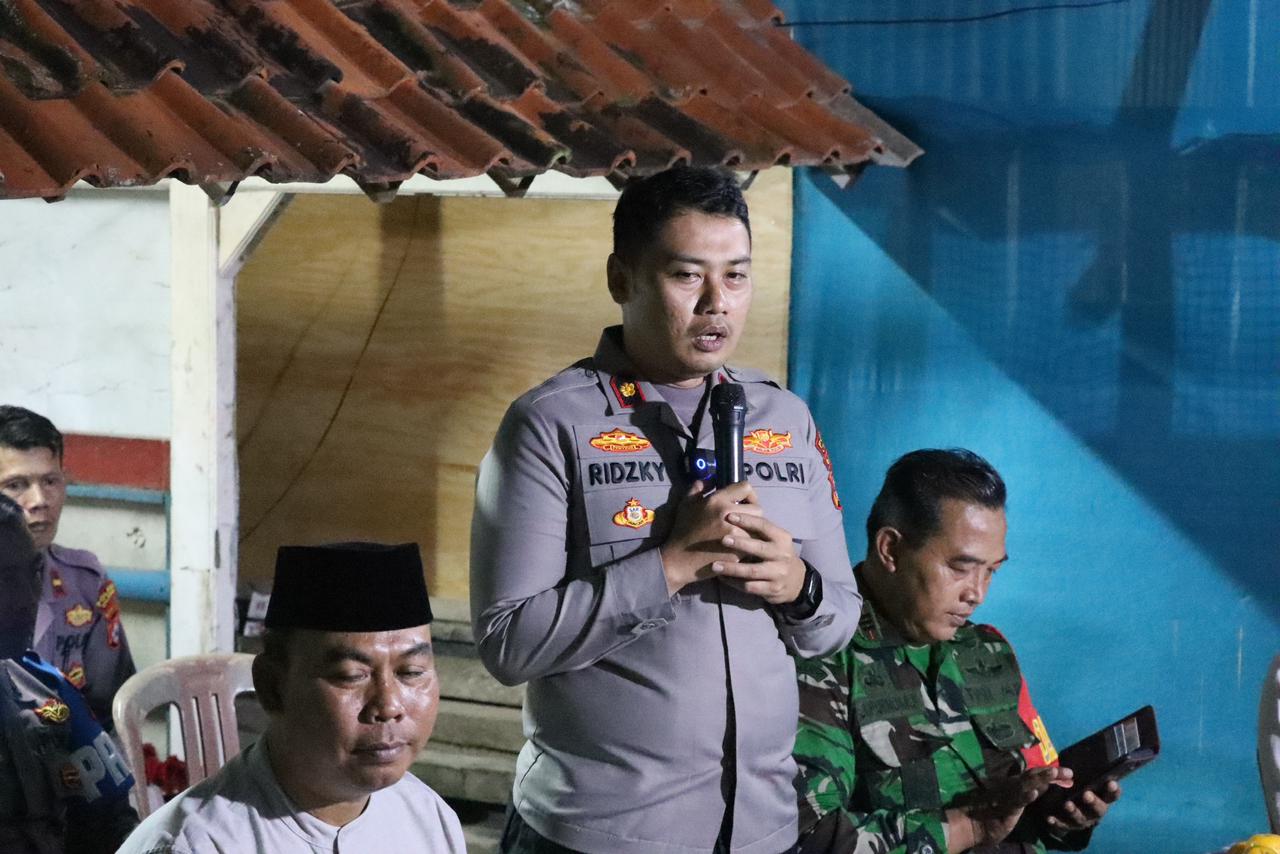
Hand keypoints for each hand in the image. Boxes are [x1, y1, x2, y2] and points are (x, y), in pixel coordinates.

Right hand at [659, 480, 761, 595]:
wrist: (679, 560)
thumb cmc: (682, 530)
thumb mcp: (685, 504)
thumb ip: (698, 488)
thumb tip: (710, 480)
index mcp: (717, 501)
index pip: (745, 488)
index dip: (747, 494)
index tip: (743, 501)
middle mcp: (729, 515)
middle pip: (757, 508)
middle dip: (752, 513)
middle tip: (744, 519)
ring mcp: (735, 535)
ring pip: (758, 528)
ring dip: (752, 530)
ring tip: (744, 533)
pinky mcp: (738, 552)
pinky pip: (753, 544)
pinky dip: (750, 545)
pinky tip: (741, 546)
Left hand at [712, 509, 806, 604]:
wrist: (795, 580)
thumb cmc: (776, 553)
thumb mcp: (774, 539)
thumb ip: (758, 530)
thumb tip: (732, 512)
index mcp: (782, 538)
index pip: (764, 526)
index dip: (747, 520)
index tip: (729, 516)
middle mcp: (782, 555)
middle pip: (759, 548)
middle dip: (740, 544)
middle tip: (722, 539)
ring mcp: (778, 573)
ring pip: (752, 571)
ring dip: (732, 569)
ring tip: (715, 565)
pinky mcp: (772, 589)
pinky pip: (750, 586)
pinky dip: (734, 583)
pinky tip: (722, 578)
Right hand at [945, 766, 1072, 852]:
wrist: (972, 823)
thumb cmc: (991, 813)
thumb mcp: (1014, 802)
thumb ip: (1028, 793)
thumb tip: (1045, 785)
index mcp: (1015, 785)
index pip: (1036, 776)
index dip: (1052, 774)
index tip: (1070, 775)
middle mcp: (1011, 786)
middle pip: (1034, 776)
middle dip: (1052, 773)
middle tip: (1070, 772)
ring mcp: (1007, 794)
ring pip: (1026, 784)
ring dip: (1041, 778)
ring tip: (1054, 773)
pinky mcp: (1002, 806)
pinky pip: (1015, 801)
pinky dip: (1025, 796)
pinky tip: (1034, 793)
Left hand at [1044, 779, 1120, 833]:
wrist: (1070, 813)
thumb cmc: (1080, 790)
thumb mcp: (1086, 783)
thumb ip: (1088, 775)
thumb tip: (1086, 754)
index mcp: (1102, 799)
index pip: (1112, 795)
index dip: (1114, 790)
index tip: (1111, 782)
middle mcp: (1095, 812)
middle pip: (1099, 809)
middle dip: (1093, 802)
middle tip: (1086, 794)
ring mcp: (1083, 820)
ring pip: (1081, 818)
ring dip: (1074, 811)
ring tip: (1067, 804)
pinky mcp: (1069, 826)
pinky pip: (1063, 825)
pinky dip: (1057, 822)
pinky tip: (1049, 818)